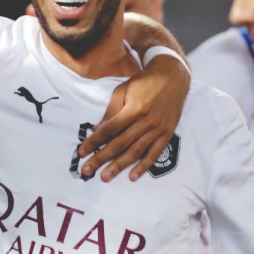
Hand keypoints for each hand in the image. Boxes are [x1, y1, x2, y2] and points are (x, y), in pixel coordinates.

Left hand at [76, 58, 188, 181]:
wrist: (172, 77)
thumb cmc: (144, 83)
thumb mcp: (123, 90)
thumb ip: (110, 111)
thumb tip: (97, 129)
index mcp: (133, 109)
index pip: (109, 130)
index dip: (94, 142)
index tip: (81, 152)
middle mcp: (146, 121)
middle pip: (120, 144)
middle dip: (101, 158)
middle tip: (87, 170)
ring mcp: (158, 129)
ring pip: (135, 152)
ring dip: (119, 166)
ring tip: (105, 177)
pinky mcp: (166, 134)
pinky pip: (154, 154)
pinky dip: (143, 166)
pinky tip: (132, 176)